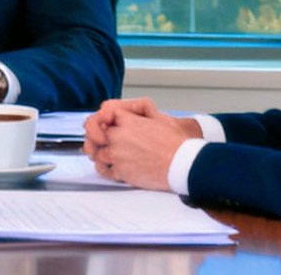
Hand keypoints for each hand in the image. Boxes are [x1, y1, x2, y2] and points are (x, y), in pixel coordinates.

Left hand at [81, 97, 201, 189]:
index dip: (104, 121)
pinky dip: (105, 169)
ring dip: (101, 154)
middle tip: (102, 142)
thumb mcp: (159, 118)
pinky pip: (104, 170)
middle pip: (98, 134)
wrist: (183, 163)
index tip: (104, 126)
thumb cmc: (176, 143)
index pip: (105, 115)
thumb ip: (141, 111)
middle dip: (99, 138)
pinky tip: (111, 167)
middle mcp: (120, 137)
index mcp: (129, 121)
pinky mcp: (121, 171)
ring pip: (97, 153)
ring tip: (108, 156)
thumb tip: (131, 110)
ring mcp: (118, 154)